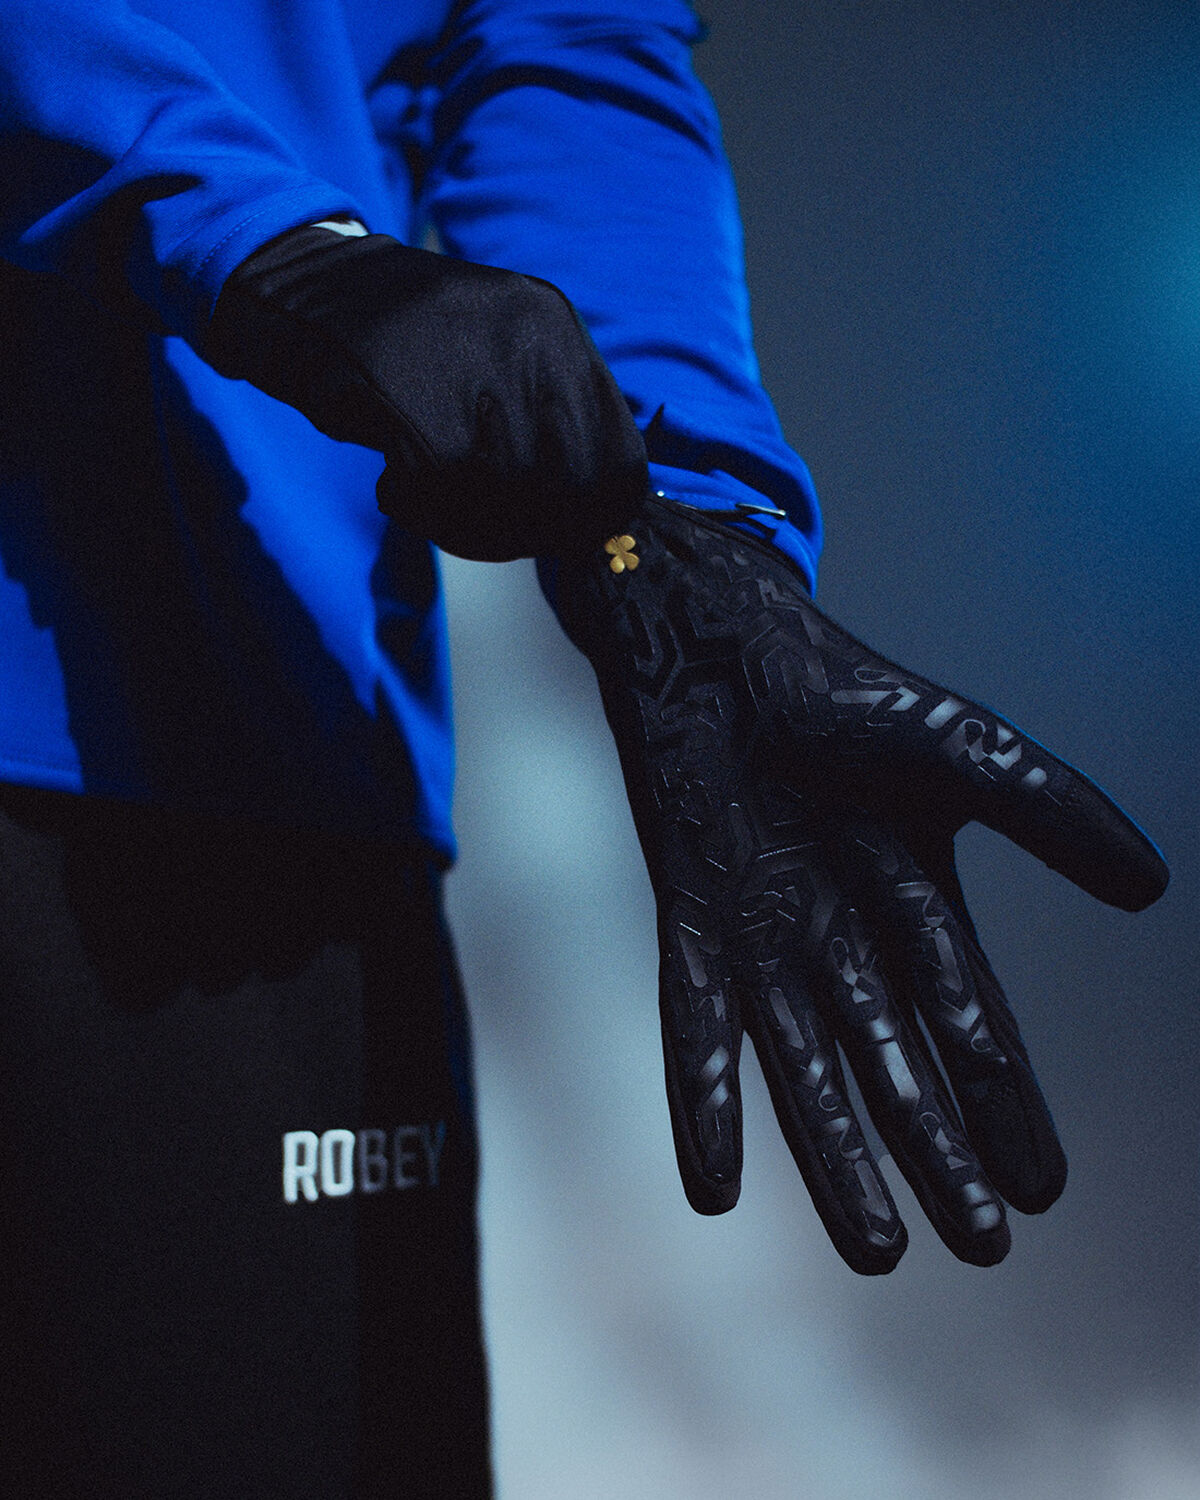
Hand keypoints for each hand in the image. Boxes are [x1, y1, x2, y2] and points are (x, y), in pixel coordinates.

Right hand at [205, 226, 647, 560]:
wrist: (301, 290)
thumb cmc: (403, 348)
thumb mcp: (496, 357)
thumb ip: (547, 418)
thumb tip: (592, 515)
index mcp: (556, 329)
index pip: (619, 462)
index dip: (590, 518)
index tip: (553, 535)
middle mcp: (528, 336)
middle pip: (568, 488)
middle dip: (529, 530)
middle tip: (479, 528)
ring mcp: (470, 358)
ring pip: (509, 491)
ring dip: (467, 524)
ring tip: (427, 499)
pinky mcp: (411, 389)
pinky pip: (441, 489)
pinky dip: (416, 507)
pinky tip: (392, 484)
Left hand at [548, 494, 1166, 1272]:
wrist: (721, 644)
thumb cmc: (843, 692)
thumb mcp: (963, 750)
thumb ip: (1050, 811)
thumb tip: (1155, 886)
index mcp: (916, 905)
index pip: (972, 1025)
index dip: (1006, 1107)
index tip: (1040, 1192)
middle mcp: (842, 939)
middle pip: (896, 1067)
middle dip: (934, 1152)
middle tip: (979, 1245)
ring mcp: (765, 937)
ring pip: (805, 1069)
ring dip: (834, 1158)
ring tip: (878, 1253)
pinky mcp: (694, 922)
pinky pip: (698, 1026)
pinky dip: (707, 1100)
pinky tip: (716, 1188)